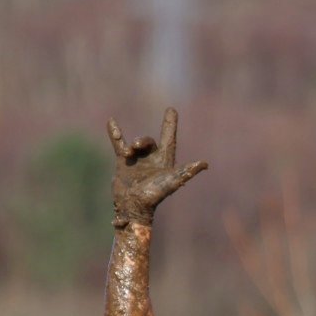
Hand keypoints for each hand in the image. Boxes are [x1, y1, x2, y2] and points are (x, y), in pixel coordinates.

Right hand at [107, 107, 207, 228]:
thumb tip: (205, 164)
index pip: (169, 138)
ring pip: (135, 144)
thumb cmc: (155, 195)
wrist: (134, 206)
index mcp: (165, 160)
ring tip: (128, 154)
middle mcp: (152, 159)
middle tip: (136, 147)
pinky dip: (115, 133)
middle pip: (149, 141)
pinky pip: (118, 143)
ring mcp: (137, 160)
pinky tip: (111, 121)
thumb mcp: (172, 181)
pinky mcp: (123, 162)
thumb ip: (187, 171)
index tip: (171, 110)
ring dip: (131, 145)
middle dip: (142, 140)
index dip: (170, 124)